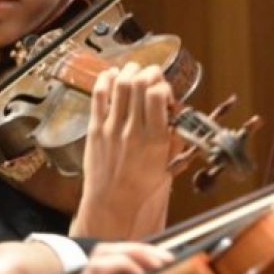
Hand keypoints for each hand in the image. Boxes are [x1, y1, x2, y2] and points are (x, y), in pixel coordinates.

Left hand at [77, 63, 176, 237]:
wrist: (112, 203)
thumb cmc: (141, 188)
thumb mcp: (168, 165)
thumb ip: (174, 139)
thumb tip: (178, 115)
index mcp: (155, 139)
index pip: (157, 94)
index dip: (163, 85)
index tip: (164, 91)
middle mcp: (133, 130)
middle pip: (138, 84)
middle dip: (148, 73)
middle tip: (151, 76)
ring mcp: (112, 128)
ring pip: (119, 85)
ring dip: (129, 71)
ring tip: (134, 71)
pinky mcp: (95, 129)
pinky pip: (98, 96)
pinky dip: (105, 80)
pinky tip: (111, 75)